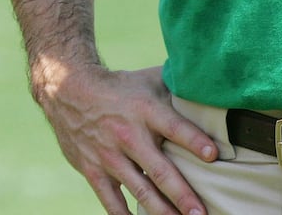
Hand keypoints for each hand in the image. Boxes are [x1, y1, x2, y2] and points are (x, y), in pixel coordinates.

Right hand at [33, 62, 216, 214]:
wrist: (67, 89)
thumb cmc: (118, 86)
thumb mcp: (146, 80)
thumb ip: (175, 88)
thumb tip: (208, 88)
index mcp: (145, 110)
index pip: (174, 126)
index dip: (194, 140)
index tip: (213, 155)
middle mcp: (128, 135)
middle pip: (160, 169)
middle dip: (182, 194)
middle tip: (201, 213)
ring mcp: (109, 155)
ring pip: (140, 190)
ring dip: (162, 211)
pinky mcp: (94, 170)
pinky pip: (112, 201)